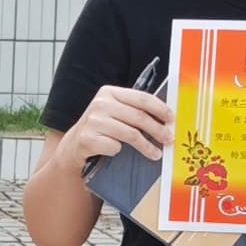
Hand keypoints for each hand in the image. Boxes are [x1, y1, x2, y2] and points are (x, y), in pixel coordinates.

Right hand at [53, 83, 170, 166]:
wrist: (74, 145)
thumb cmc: (101, 128)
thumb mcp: (114, 112)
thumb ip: (134, 110)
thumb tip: (166, 118)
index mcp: (109, 92)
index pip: (142, 98)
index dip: (160, 109)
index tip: (171, 119)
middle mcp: (100, 104)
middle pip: (138, 117)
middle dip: (158, 130)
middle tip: (169, 139)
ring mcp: (92, 121)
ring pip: (130, 134)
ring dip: (147, 146)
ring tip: (156, 153)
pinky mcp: (87, 139)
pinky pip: (114, 146)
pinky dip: (119, 151)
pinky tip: (118, 152)